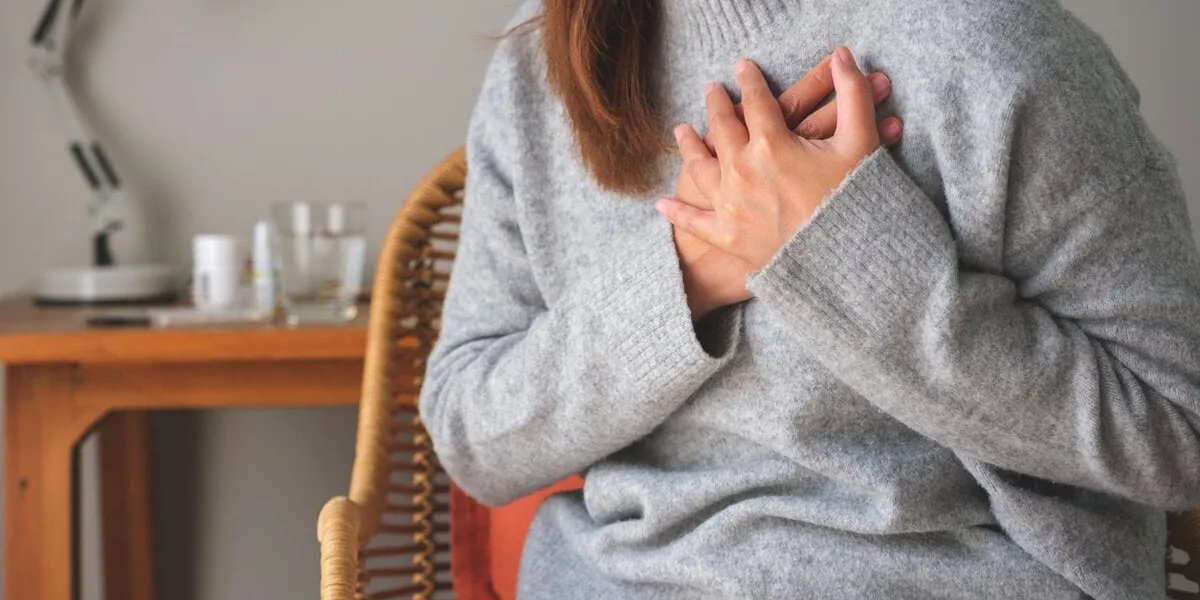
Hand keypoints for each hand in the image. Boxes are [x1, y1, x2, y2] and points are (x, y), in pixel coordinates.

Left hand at [659, 47, 881, 270]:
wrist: (845, 261)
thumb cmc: (855, 201)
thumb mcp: (861, 142)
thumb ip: (852, 94)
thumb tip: (843, 55)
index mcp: (771, 143)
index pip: (755, 100)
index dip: (749, 80)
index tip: (742, 67)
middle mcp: (742, 169)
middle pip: (721, 127)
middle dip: (715, 105)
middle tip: (710, 90)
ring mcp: (730, 204)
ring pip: (700, 167)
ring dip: (688, 146)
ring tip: (680, 131)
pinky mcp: (727, 236)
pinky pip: (695, 222)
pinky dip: (677, 213)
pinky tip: (662, 204)